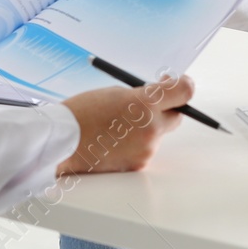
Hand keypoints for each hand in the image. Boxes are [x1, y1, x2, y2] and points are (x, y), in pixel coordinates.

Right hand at [56, 75, 194, 175]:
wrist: (63, 141)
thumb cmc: (82, 113)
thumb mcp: (116, 93)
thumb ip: (143, 95)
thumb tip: (160, 97)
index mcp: (146, 103)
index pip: (184, 91)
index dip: (183, 85)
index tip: (173, 83)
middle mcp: (151, 127)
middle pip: (176, 116)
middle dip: (165, 109)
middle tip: (147, 105)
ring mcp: (146, 149)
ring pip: (157, 135)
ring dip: (145, 129)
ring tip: (116, 126)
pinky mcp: (139, 164)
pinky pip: (144, 150)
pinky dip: (134, 145)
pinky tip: (114, 141)